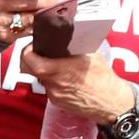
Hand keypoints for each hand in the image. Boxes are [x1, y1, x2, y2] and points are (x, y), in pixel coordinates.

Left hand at [21, 48, 135, 123]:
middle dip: (30, 59)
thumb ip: (74, 47)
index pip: (30, 60)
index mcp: (60, 69)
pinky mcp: (56, 101)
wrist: (110, 101)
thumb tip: (66, 38)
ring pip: (39, 78)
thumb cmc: (103, 78)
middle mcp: (53, 83)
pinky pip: (48, 87)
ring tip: (55, 62)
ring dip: (43, 69)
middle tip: (38, 52)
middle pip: (29, 70)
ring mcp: (53, 94)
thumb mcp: (91, 55)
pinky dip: (52, 80)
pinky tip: (64, 76)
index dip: (27, 51)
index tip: (33, 45)